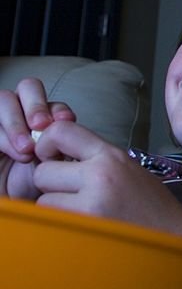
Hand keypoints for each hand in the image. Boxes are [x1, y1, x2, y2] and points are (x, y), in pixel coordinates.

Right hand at [0, 79, 75, 197]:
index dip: (55, 106)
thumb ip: (63, 140)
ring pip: (4, 100)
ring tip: (27, 150)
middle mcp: (20, 110)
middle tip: (41, 126)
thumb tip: (68, 122)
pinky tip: (18, 154)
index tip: (66, 121)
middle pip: (27, 87)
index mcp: (41, 112)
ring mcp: (1, 122)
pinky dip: (5, 138)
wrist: (19, 201)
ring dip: (17, 124)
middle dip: (35, 105)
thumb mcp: (57, 160)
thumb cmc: (39, 182)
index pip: (54, 97)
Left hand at [30, 120, 181, 237]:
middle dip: (50, 184)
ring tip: (81, 212)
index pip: (60, 131)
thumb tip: (56, 154)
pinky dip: (62, 225)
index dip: (47, 144)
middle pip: (43, 171)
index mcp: (111, 155)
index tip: (52, 158)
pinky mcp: (87, 228)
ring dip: (56, 208)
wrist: (175, 236)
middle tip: (70, 193)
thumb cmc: (151, 206)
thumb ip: (94, 158)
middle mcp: (101, 173)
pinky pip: (54, 222)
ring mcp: (93, 202)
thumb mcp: (128, 168)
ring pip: (44, 200)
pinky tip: (83, 226)